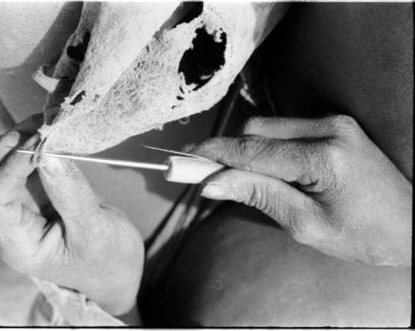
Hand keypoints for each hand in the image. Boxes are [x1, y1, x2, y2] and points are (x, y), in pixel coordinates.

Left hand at [0, 115, 143, 315]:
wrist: (115, 271)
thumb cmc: (108, 260)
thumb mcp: (96, 230)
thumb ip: (71, 193)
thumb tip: (49, 152)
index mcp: (17, 245)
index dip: (12, 164)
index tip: (43, 142)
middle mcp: (6, 227)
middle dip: (4, 148)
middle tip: (40, 128)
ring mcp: (15, 210)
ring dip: (14, 141)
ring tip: (46, 125)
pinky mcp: (29, 196)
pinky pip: (15, 164)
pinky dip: (27, 144)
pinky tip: (48, 134)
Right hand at [187, 115, 411, 266]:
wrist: (411, 224)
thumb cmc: (364, 236)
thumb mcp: (306, 225)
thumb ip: (259, 195)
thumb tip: (213, 182)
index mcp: (324, 158)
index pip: (253, 150)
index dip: (214, 155)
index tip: (184, 160)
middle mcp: (329, 128)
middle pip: (256, 130)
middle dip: (229, 152)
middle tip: (208, 176)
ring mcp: (334, 123)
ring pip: (268, 127)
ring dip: (247, 150)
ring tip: (241, 180)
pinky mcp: (334, 125)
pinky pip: (285, 130)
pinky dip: (266, 148)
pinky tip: (267, 171)